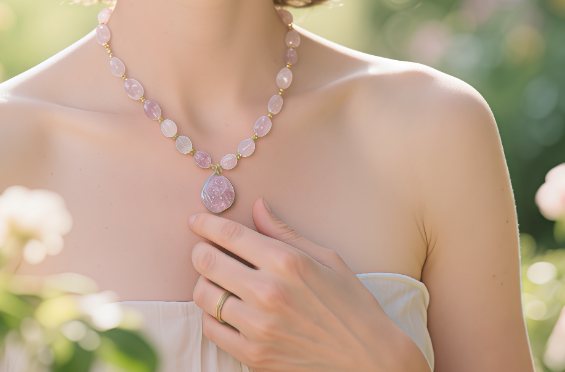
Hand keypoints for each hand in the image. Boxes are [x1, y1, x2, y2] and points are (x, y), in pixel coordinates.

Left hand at [189, 198, 429, 371]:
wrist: (368, 358)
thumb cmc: (350, 303)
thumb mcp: (324, 257)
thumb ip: (283, 231)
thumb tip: (257, 207)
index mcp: (286, 262)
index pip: (230, 234)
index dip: (206, 223)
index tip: (196, 220)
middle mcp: (268, 292)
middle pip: (207, 262)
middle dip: (200, 250)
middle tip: (204, 249)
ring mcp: (259, 327)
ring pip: (204, 296)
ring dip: (205, 283)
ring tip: (217, 280)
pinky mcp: (254, 356)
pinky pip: (212, 329)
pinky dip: (212, 315)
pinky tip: (225, 309)